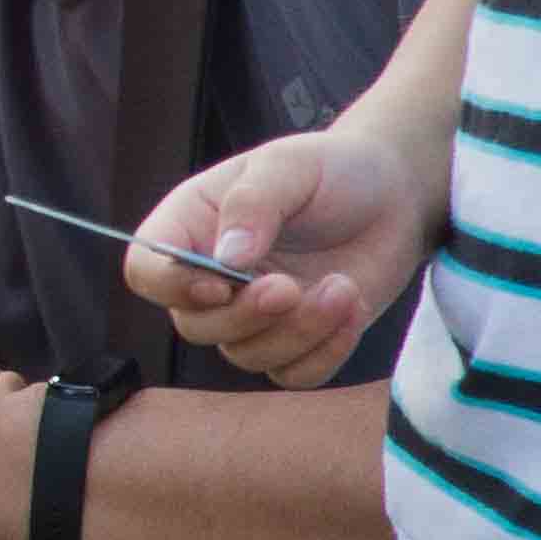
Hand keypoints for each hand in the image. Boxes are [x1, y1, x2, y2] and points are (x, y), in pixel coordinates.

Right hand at [134, 127, 435, 382]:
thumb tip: (226, 259)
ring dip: (297, 332)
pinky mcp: (299, 340)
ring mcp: (255, 315)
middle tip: (292, 287)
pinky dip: (326, 351)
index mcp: (191, 227)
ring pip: (246, 356)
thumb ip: (253, 204)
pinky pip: (295, 374)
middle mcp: (213, 278)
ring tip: (342, 288)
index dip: (172, 287)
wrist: (394, 193)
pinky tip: (353, 306)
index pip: (147, 271)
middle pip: (195, 326)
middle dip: (245, 316)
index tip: (221, 283)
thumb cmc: (331, 169)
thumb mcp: (289, 165)